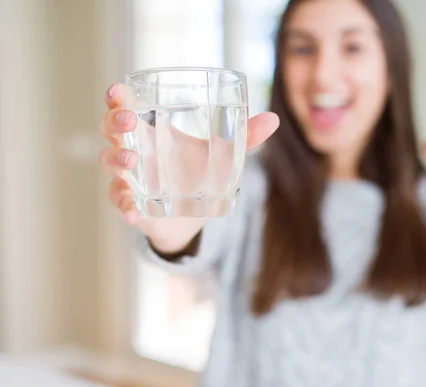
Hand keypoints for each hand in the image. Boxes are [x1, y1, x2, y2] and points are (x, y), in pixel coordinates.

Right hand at [99, 83, 279, 252]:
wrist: (193, 217)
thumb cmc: (199, 175)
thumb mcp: (223, 155)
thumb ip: (244, 138)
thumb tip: (273, 119)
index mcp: (152, 132)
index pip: (126, 108)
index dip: (117, 98)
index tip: (118, 90)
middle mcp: (135, 151)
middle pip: (111, 130)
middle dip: (115, 123)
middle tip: (129, 122)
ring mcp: (129, 178)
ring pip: (110, 164)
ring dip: (117, 160)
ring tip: (131, 161)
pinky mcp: (132, 204)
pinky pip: (121, 203)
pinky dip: (125, 207)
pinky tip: (133, 212)